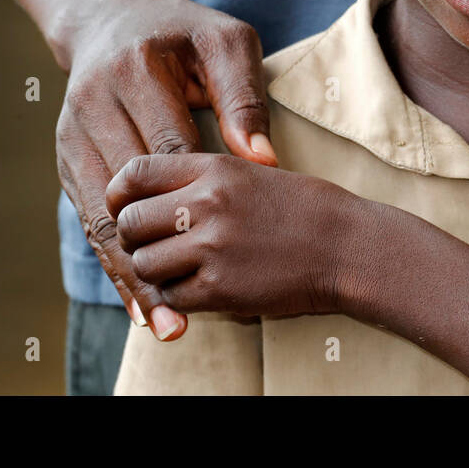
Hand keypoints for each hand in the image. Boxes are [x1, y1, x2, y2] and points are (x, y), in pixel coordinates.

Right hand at [55, 0, 277, 339]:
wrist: (112, 16)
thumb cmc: (184, 33)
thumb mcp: (226, 42)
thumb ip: (244, 95)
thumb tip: (263, 160)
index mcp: (134, 73)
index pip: (166, 148)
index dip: (191, 201)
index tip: (219, 246)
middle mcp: (92, 105)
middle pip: (124, 195)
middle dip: (156, 255)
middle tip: (186, 310)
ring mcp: (70, 134)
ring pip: (97, 217)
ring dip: (128, 274)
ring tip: (161, 322)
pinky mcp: (65, 157)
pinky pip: (86, 218)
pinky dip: (112, 260)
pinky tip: (136, 302)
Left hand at [106, 154, 355, 318]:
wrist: (349, 246)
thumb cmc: (305, 209)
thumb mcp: (252, 172)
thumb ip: (201, 180)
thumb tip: (149, 198)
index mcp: (215, 168)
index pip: (135, 172)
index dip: (119, 193)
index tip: (125, 207)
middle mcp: (207, 204)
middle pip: (130, 224)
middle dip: (134, 240)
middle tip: (155, 247)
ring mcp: (212, 247)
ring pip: (144, 265)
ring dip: (156, 273)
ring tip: (182, 270)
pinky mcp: (220, 289)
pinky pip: (171, 297)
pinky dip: (179, 299)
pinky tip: (203, 288)